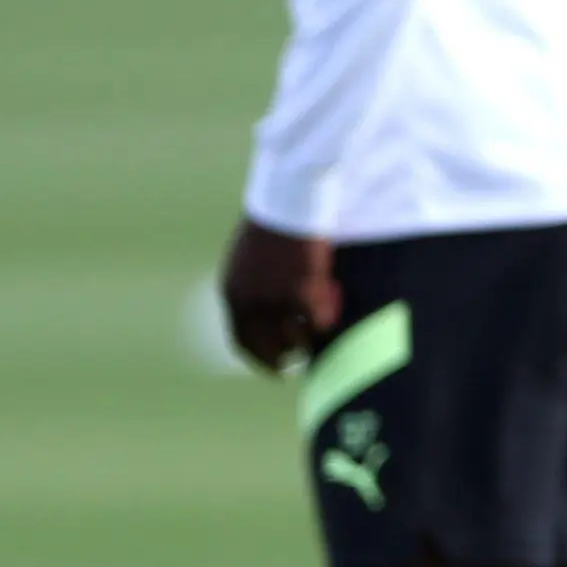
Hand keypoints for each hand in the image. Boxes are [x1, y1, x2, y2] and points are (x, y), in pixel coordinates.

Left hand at [220, 216, 337, 372]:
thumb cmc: (276, 219)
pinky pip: (320, 323)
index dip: (259, 359)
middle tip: (300, 364)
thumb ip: (255, 286)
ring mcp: (275, 301)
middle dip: (285, 359)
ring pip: (297, 340)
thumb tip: (272, 314)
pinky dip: (329, 314)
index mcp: (232, 292)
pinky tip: (334, 294)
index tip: (275, 368)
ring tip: (323, 318)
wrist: (291, 198)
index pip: (241, 341)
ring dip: (311, 336)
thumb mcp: (253, 258)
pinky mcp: (302, 295)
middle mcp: (249, 303)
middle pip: (268, 349)